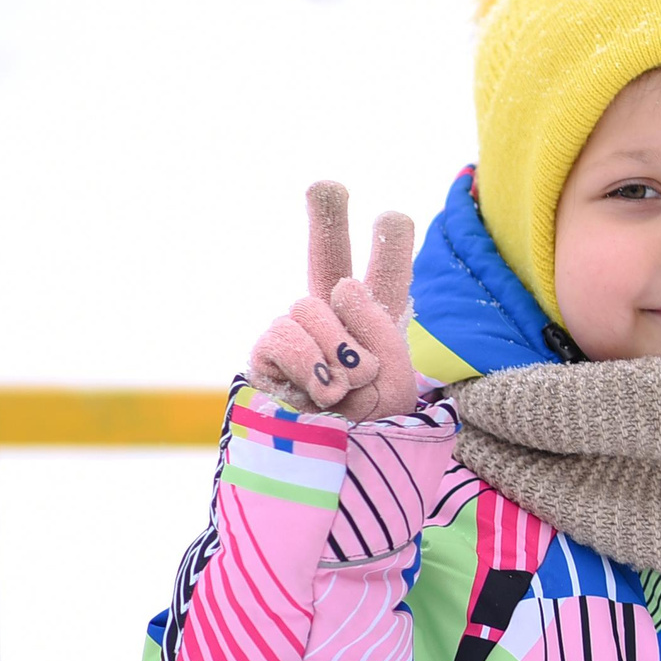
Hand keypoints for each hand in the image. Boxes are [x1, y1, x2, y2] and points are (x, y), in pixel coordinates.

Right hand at [248, 181, 416, 421]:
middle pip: (327, 259)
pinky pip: (286, 337)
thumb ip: (377, 327)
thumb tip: (339, 288)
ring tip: (346, 389)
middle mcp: (334, 322)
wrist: (335, 475)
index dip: (389, 248)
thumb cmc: (369, 431)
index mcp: (376, 326)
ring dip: (338, 350)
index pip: (384, 279)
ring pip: (312, 308)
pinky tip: (321, 392)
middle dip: (327, 218)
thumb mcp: (395, 379)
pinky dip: (310, 363)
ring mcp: (298, 335)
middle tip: (328, 184)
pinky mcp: (265, 356)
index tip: (392, 216)